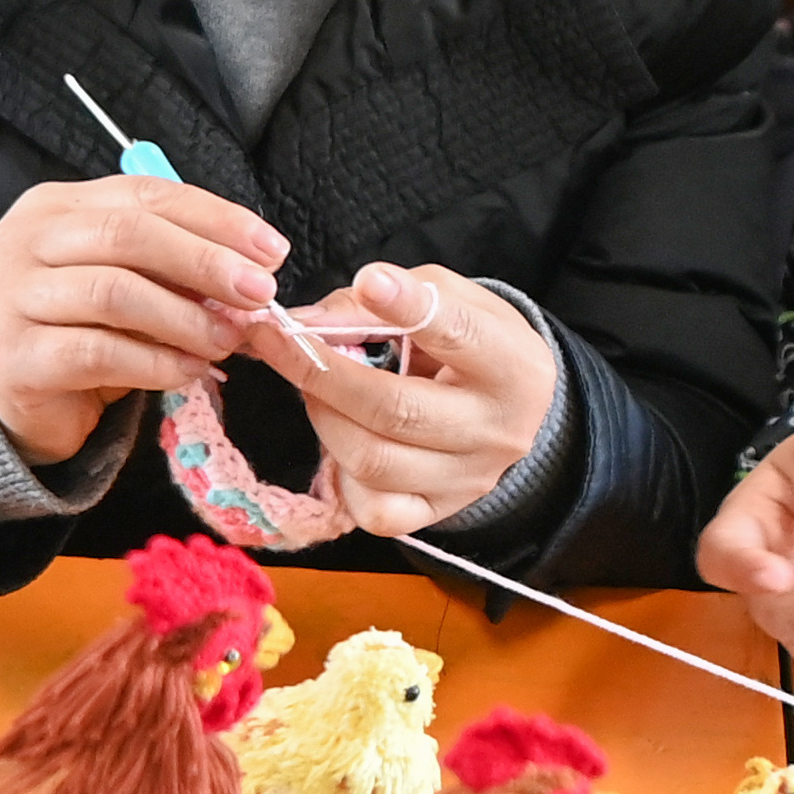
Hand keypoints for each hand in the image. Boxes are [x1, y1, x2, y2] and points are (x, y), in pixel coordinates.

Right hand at [0, 172, 287, 468]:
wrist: (14, 399)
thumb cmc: (80, 329)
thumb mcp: (128, 281)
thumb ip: (173, 266)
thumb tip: (252, 269)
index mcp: (55, 206)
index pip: (144, 195)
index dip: (213, 218)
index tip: (271, 249)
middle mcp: (24, 241)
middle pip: (127, 235)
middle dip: (205, 262)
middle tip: (258, 293)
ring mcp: (11, 298)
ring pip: (114, 292)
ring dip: (185, 318)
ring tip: (227, 340)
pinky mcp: (15, 358)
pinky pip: (98, 353)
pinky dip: (156, 362)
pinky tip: (189, 371)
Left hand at [251, 266, 552, 536]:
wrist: (508, 404)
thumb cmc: (470, 339)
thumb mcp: (445, 297)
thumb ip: (383, 300)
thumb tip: (307, 321)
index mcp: (514, 365)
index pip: (459, 334)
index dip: (409, 308)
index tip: (370, 282)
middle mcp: (499, 430)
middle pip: (397, 410)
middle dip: (324, 373)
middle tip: (279, 341)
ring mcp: (468, 480)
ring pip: (373, 462)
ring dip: (323, 417)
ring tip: (311, 386)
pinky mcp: (438, 511)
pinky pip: (375, 510)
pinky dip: (343, 476)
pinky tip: (344, 439)